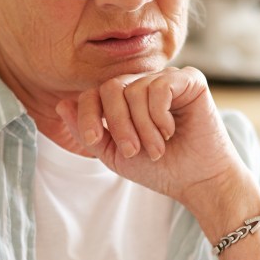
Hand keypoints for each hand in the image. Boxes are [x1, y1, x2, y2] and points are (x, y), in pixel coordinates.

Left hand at [54, 65, 251, 213]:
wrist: (197, 180)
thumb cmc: (160, 169)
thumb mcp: (115, 155)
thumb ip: (88, 133)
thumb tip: (62, 104)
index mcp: (124, 100)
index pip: (94, 93)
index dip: (88, 114)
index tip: (94, 139)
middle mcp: (144, 84)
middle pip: (112, 87)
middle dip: (117, 122)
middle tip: (134, 151)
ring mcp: (166, 79)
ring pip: (136, 89)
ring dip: (143, 127)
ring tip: (158, 149)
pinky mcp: (190, 80)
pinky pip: (160, 86)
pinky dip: (160, 114)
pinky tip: (171, 131)